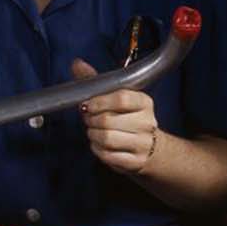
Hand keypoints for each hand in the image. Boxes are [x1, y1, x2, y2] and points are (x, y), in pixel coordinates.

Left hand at [71, 59, 158, 173]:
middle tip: (90, 120)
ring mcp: (143, 143)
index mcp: (144, 102)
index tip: (88, 105)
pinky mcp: (136, 161)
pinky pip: (108, 156)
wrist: (149, 148)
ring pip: (107, 139)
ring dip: (93, 135)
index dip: (100, 102)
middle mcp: (147, 122)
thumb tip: (77, 63)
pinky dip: (97, 150)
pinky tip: (99, 145)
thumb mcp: (114, 96)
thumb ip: (96, 81)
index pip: (122, 98)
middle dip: (92, 121)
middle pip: (109, 121)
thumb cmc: (126, 118)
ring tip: (94, 132)